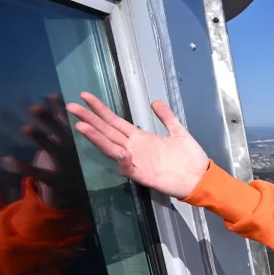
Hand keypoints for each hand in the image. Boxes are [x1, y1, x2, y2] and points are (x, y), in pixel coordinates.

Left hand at [0, 95, 85, 208]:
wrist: (78, 189)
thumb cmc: (72, 157)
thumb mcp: (73, 139)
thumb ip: (63, 119)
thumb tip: (53, 94)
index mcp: (78, 139)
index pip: (70, 121)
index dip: (60, 109)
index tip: (50, 96)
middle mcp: (72, 149)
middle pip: (60, 132)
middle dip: (48, 120)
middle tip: (35, 108)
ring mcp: (63, 164)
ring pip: (51, 149)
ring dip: (39, 139)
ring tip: (27, 128)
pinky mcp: (54, 179)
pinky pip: (37, 173)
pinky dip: (22, 166)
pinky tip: (7, 159)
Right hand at [66, 92, 209, 198]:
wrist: (202, 178)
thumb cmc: (190, 158)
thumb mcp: (179, 132)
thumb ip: (167, 117)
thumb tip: (155, 101)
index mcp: (141, 138)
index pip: (115, 121)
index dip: (101, 109)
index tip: (85, 96)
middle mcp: (134, 148)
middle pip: (107, 131)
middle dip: (90, 119)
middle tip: (71, 106)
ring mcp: (136, 162)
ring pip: (111, 148)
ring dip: (97, 138)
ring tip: (82, 126)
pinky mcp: (143, 176)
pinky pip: (129, 168)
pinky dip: (123, 160)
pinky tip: (120, 151)